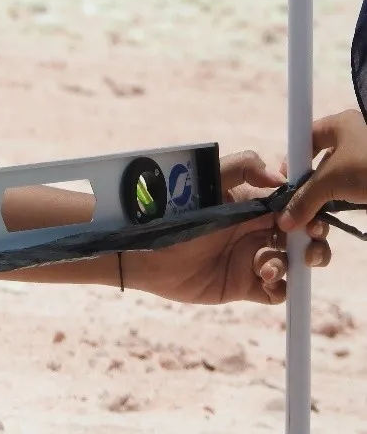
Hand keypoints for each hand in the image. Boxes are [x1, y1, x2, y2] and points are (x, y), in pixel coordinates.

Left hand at [128, 150, 329, 304]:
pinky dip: (280, 288)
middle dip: (314, 241)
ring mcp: (251, 258)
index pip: (294, 206)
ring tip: (267, 265)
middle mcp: (257, 230)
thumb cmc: (172, 210)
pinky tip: (263, 278)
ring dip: (294, 264)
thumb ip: (241, 167)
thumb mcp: (206, 181)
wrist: (144, 249)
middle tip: (306, 245)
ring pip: (295, 265)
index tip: (309, 216)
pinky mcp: (243, 285)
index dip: (308, 211)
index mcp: (253, 204)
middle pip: (304, 237)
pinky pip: (277, 291)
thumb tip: (279, 176)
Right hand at [277, 109, 366, 231]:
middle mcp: (355, 134)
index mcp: (341, 123)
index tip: (288, 180)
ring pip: (337, 175)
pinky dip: (343, 199)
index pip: (306, 135)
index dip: (294, 158)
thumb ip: (304, 198)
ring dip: (325, 194)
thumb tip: (284, 221)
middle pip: (321, 158)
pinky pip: (353, 186)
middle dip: (310, 181)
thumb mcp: (329, 182)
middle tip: (301, 200)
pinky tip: (336, 212)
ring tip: (317, 212)